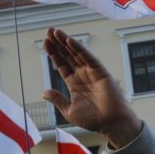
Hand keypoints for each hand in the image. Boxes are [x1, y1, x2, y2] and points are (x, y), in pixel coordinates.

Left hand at [43, 28, 141, 148]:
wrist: (111, 123)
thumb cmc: (93, 120)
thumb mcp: (69, 111)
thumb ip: (58, 100)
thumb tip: (43, 93)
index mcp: (74, 83)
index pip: (61, 64)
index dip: (53, 53)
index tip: (45, 42)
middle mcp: (82, 75)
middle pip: (67, 55)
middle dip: (58, 43)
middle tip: (48, 30)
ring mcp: (91, 72)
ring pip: (76, 53)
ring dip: (66, 42)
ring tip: (55, 32)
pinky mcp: (100, 71)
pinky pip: (88, 57)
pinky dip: (79, 48)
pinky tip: (69, 41)